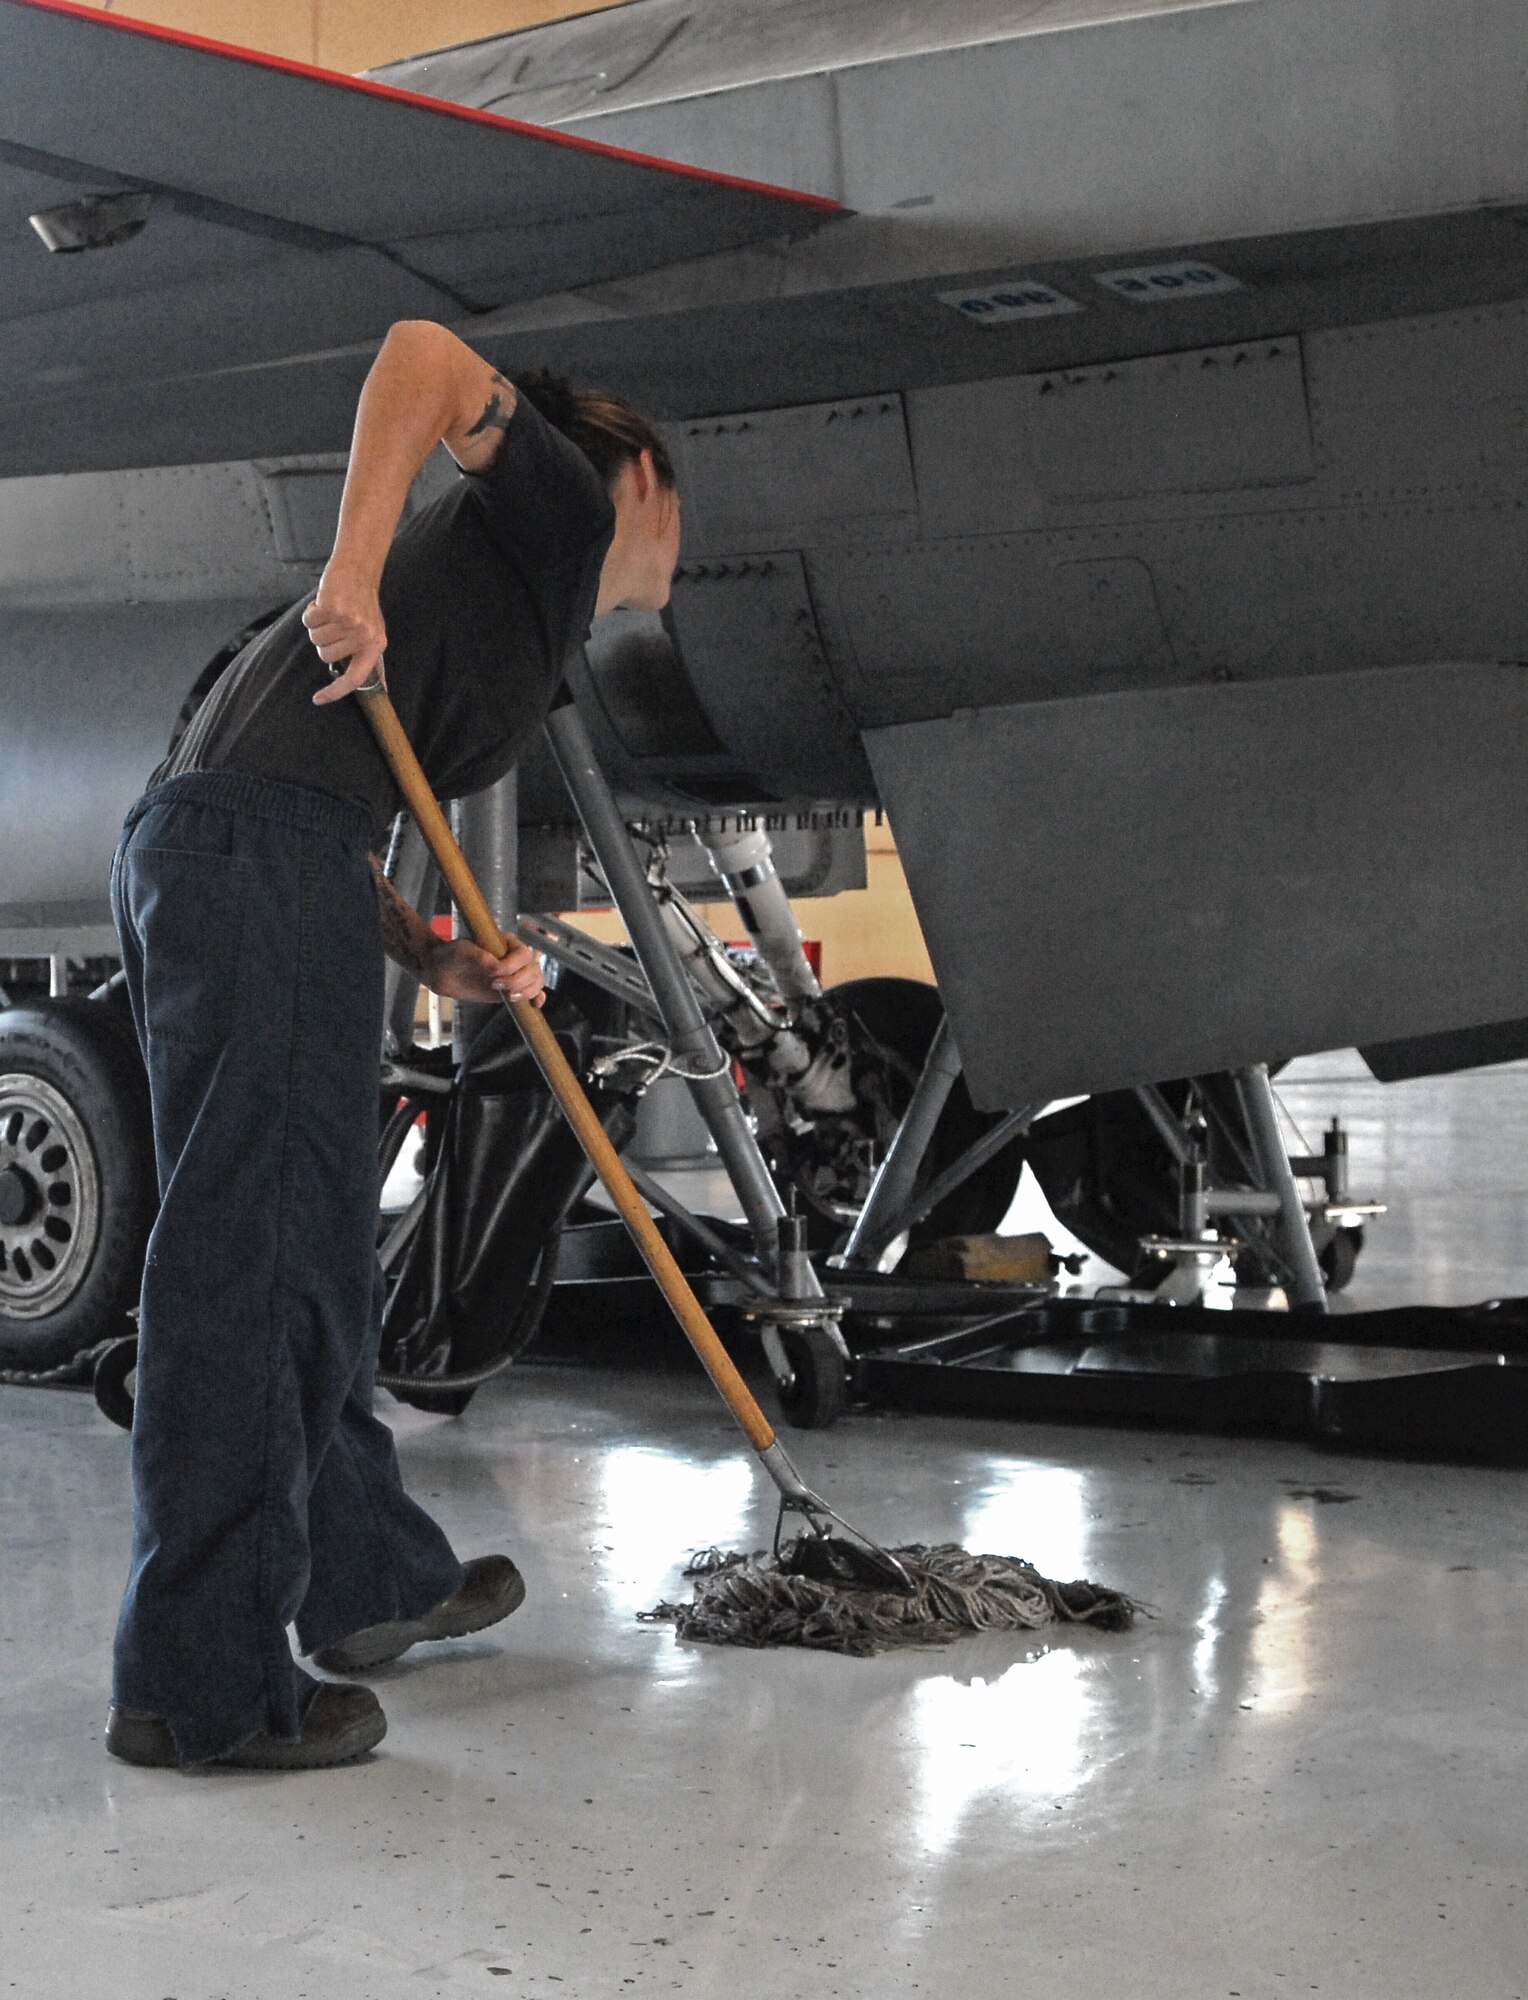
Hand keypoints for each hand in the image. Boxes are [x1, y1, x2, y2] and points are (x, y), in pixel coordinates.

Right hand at [304, 564, 387, 704]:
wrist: (358, 569)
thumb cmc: (361, 602)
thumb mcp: (373, 630)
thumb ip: (369, 656)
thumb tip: (378, 684)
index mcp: (375, 645)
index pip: (354, 679)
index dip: (335, 692)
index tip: (318, 699)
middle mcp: (364, 636)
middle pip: (325, 656)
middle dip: (322, 640)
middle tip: (334, 623)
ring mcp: (348, 622)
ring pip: (315, 639)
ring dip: (317, 625)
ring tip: (331, 611)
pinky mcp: (333, 608)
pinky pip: (308, 621)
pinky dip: (310, 612)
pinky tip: (323, 602)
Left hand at [426, 935, 545, 1007]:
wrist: (443, 972)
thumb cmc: (451, 956)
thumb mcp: (461, 951)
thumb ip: (479, 957)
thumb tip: (496, 967)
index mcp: (507, 942)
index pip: (523, 954)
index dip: (512, 966)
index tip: (493, 974)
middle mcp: (515, 957)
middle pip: (533, 970)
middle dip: (517, 981)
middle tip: (495, 986)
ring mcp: (515, 974)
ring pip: (536, 982)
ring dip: (526, 992)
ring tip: (508, 997)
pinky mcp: (513, 989)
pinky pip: (533, 993)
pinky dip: (537, 998)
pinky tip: (534, 1005)